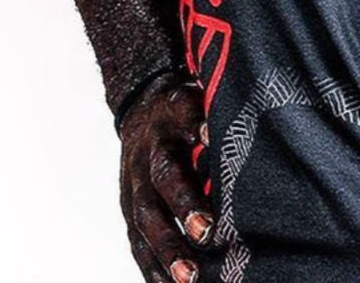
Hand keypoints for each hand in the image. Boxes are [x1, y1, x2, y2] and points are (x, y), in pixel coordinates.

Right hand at [118, 71, 217, 282]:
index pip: (184, 118)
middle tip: (205, 233)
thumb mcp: (198, 96)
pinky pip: (138, 243)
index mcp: (171, 118)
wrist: (142, 111)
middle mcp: (148, 153)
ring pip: (146, 220)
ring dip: (166, 250)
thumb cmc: (184, 110)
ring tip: (187, 278)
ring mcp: (134, 185)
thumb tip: (229, 126)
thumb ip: (213, 108)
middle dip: (183, 208)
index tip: (210, 142)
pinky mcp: (130, 212)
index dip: (196, 129)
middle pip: (163, 180)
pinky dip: (152, 268)